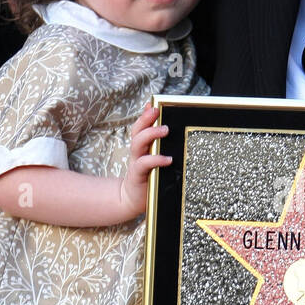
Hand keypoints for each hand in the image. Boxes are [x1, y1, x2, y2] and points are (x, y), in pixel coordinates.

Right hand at [119, 103, 170, 217]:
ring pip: (138, 143)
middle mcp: (138, 152)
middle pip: (137, 130)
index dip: (145, 115)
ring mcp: (137, 162)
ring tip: (165, 129)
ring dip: (150, 134)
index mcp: (142, 147)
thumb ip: (161, 147)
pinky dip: (156, 159)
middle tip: (157, 111)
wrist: (133, 200)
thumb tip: (172, 133)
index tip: (153, 104)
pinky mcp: (138, 175)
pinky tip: (167, 158)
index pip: (141, 126)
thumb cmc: (149, 178)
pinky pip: (145, 164)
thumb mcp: (155, 160)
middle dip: (146, 119)